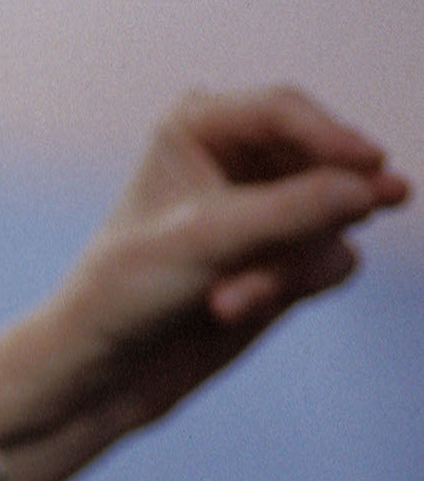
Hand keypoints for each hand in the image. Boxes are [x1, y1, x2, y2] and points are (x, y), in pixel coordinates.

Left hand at [0, 86, 410, 480]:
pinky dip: (292, 287)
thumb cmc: (127, 288)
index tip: (373, 165)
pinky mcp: (286, 257)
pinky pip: (330, 259)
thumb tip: (376, 188)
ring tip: (230, 300)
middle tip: (329, 239)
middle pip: (325, 160)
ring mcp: (269, 206)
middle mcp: (240, 155)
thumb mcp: (206, 242)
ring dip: (290, 265)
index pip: (286, 111)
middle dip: (313, 214)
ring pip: (334, 217)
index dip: (333, 137)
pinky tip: (232, 309)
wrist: (103, 369)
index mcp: (201, 123)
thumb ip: (292, 211)